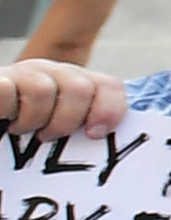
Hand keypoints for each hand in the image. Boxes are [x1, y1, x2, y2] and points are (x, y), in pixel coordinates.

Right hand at [0, 61, 124, 141]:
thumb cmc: (17, 145)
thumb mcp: (55, 132)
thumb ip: (82, 129)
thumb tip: (104, 136)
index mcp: (71, 85)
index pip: (107, 86)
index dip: (109, 108)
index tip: (96, 133)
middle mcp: (49, 74)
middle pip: (81, 87)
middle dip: (67, 120)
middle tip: (47, 136)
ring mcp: (19, 75)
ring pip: (44, 89)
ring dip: (33, 119)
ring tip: (20, 130)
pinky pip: (6, 89)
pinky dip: (6, 107)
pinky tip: (3, 119)